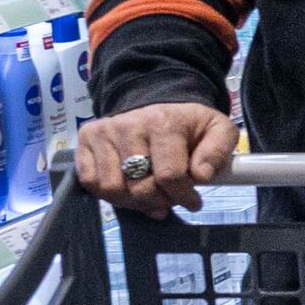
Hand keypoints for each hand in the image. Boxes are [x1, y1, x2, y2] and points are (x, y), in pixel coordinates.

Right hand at [75, 103, 234, 217]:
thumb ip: (218, 153)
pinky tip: (128, 187)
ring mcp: (104, 132)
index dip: (182, 196)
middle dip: (160, 201)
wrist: (157, 103)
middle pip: (139, 187)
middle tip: (170, 198)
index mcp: (163, 122)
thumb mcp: (217, 131)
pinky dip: (110, 194)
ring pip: (112, 189)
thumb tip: (201, 176)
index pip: (169, 176)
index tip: (193, 200)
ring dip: (134, 201)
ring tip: (150, 194)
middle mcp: (128, 125)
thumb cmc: (188, 124)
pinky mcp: (86, 140)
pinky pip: (91, 182)